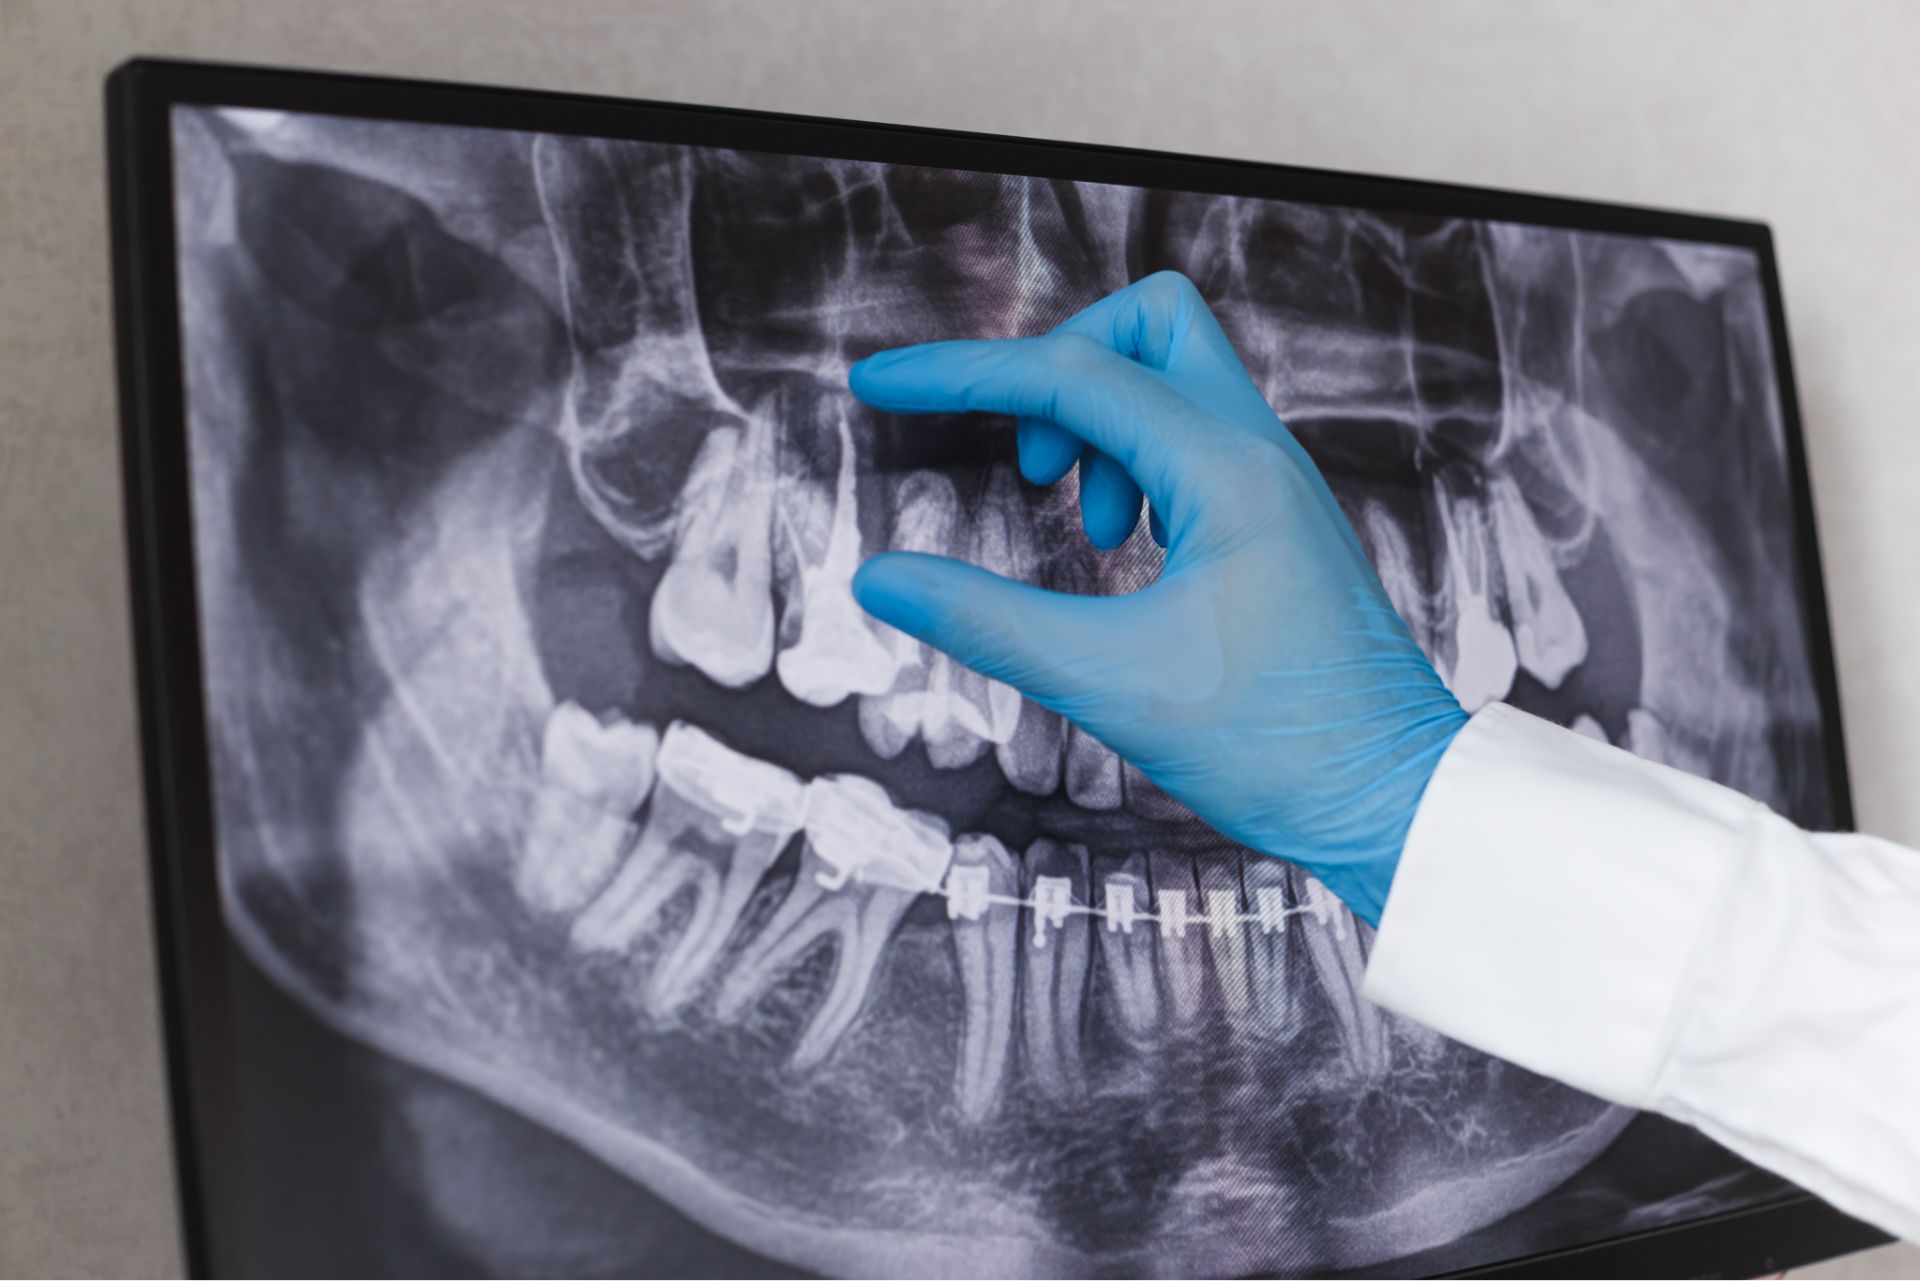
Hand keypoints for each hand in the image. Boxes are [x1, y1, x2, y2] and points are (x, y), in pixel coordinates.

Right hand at [848, 272, 1465, 925]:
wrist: (1398, 801)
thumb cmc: (1280, 747)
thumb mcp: (1109, 683)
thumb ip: (985, 621)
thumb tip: (879, 580)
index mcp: (1225, 471)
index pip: (1068, 375)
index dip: (959, 373)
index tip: (878, 385)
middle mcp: (1260, 454)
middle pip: (1147, 323)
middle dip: (1060, 367)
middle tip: (1031, 466)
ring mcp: (1277, 483)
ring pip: (1176, 378)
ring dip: (1101, 427)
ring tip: (1090, 530)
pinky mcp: (1279, 522)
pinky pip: (1196, 440)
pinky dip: (1137, 465)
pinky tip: (1126, 548)